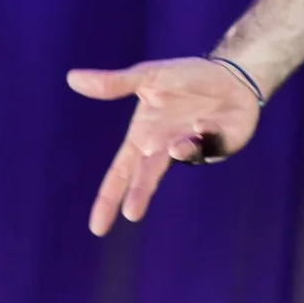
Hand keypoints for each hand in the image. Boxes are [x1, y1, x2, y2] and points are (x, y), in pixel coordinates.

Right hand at [66, 57, 265, 235]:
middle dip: (139, 193)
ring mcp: (194, 149)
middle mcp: (166, 150)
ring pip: (184, 158)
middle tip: (132, 213)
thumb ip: (115, 83)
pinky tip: (204, 123)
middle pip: (147, 178)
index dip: (107, 200)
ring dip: (181, 151)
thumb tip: (72, 78)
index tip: (97, 229)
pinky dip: (208, 134)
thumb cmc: (185, 78)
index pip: (119, 174)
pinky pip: (213, 144)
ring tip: (180, 141)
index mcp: (144, 139)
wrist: (230, 73)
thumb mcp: (148, 76)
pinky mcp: (221, 146)